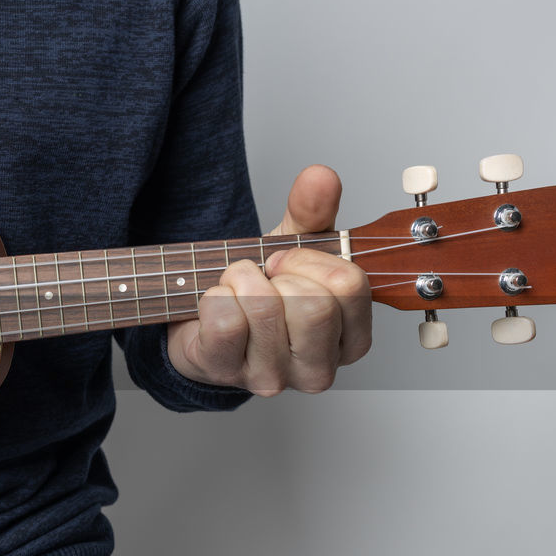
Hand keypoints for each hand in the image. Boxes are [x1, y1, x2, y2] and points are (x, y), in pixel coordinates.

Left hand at [166, 165, 371, 395]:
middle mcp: (319, 369)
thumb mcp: (294, 248)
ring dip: (241, 280)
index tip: (288, 261)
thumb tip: (321, 177)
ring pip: (265, 310)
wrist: (204, 322)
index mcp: (351, 339)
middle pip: (314, 306)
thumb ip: (313, 211)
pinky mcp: (225, 372)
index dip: (311, 259)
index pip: (350, 286)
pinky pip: (223, 320)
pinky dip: (213, 297)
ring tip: (236, 286)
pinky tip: (216, 303)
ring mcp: (272, 378)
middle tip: (262, 274)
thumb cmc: (260, 293)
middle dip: (277, 273)